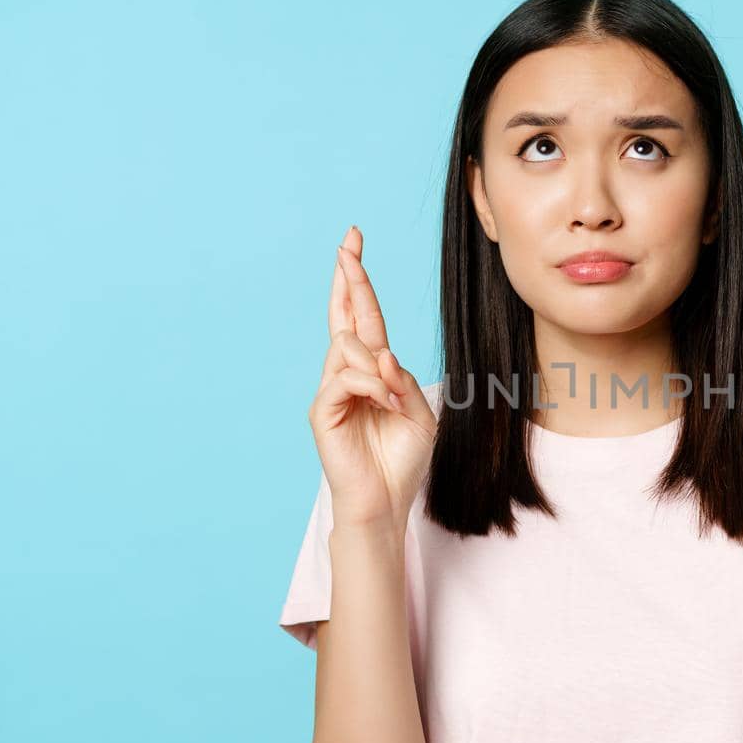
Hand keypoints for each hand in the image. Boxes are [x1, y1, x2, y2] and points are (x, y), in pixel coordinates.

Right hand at [308, 226, 437, 529]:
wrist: (385, 501)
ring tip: (394, 402)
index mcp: (373, 371)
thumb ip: (404, 380)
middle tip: (348, 241)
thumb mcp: (420, 413)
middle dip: (349, 277)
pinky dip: (372, 387)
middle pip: (346, 316)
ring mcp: (331, 390)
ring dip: (380, 368)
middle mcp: (347, 374)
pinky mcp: (322, 410)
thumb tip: (382, 354)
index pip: (363, 317)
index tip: (353, 243)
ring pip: (350, 348)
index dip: (357, 281)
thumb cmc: (402, 460)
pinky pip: (346, 379)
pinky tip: (386, 405)